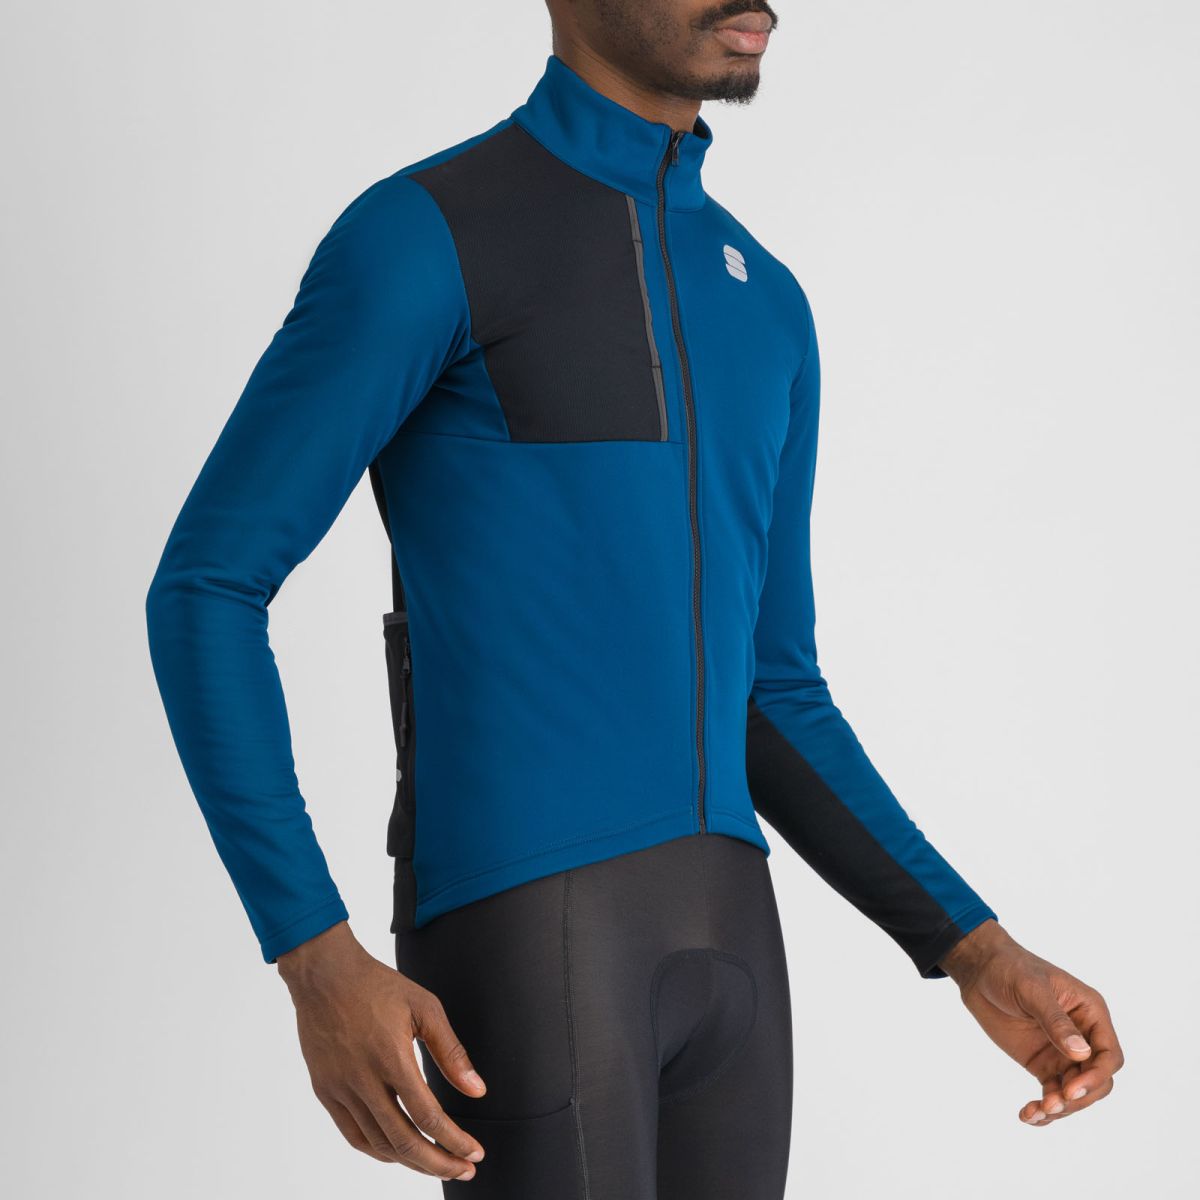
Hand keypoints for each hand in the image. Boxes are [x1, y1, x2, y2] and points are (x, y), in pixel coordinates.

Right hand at [276, 921, 487, 1179]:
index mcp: (391, 1057)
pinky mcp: (325, 1091)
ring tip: (437, 1163)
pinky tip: (399, 1151)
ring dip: (410, 1161)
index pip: (427, 1116)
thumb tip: (477, 1090)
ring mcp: (339, 1088)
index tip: (474, 1153)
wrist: (324, 975)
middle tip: (463, 1170)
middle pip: (403, 1141)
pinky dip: (379, 1150)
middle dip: (438, 1163)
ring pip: (377, 1144)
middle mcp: (362, 1079)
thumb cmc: (377, 985)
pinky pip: (353, 1135)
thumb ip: (451, 1052)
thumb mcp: (425, 1007)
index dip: (454, 1141)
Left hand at [937, 919, 1124, 1126]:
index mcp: (1090, 1013)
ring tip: (1036, 1112)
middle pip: (1097, 1080)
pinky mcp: (1043, 1063)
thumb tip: (1082, 1054)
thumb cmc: (1010, 969)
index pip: (1108, 1055)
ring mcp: (1063, 1052)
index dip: (1096, 1076)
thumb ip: (1055, 1021)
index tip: (1072, 1090)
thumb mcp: (1032, 989)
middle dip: (1079, 1097)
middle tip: (1052, 1105)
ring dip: (1061, 1108)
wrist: (980, 971)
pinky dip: (1045, 1107)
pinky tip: (1028, 1116)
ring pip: (1076, 1093)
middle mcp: (1083, 1036)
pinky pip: (1052, 1092)